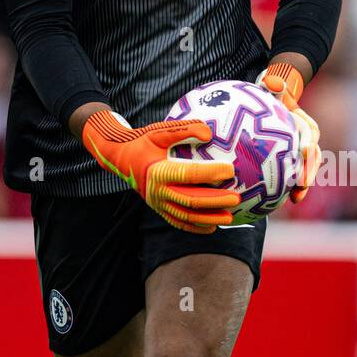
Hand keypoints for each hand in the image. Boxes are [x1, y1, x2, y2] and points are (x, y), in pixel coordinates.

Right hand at [81, 110, 239, 231]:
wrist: (121, 159)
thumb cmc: (144, 141)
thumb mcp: (159, 131)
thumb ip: (184, 129)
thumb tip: (209, 133)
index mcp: (159, 171)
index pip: (188, 174)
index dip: (210, 173)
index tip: (230, 170)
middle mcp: (158, 190)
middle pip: (190, 200)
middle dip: (215, 201)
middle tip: (236, 198)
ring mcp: (157, 203)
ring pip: (186, 216)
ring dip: (209, 218)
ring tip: (230, 217)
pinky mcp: (158, 210)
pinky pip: (178, 222)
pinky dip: (195, 227)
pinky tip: (213, 227)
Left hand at [257, 63, 320, 204]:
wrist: (277, 105)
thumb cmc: (273, 95)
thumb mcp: (272, 87)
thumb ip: (273, 84)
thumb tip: (273, 82)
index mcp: (305, 124)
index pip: (311, 134)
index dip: (309, 143)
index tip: (305, 151)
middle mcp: (308, 140)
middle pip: (313, 158)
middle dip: (309, 172)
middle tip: (302, 184)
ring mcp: (302, 153)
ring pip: (307, 171)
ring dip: (303, 185)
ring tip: (295, 199)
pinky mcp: (293, 162)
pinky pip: (294, 176)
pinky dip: (290, 188)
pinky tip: (282, 201)